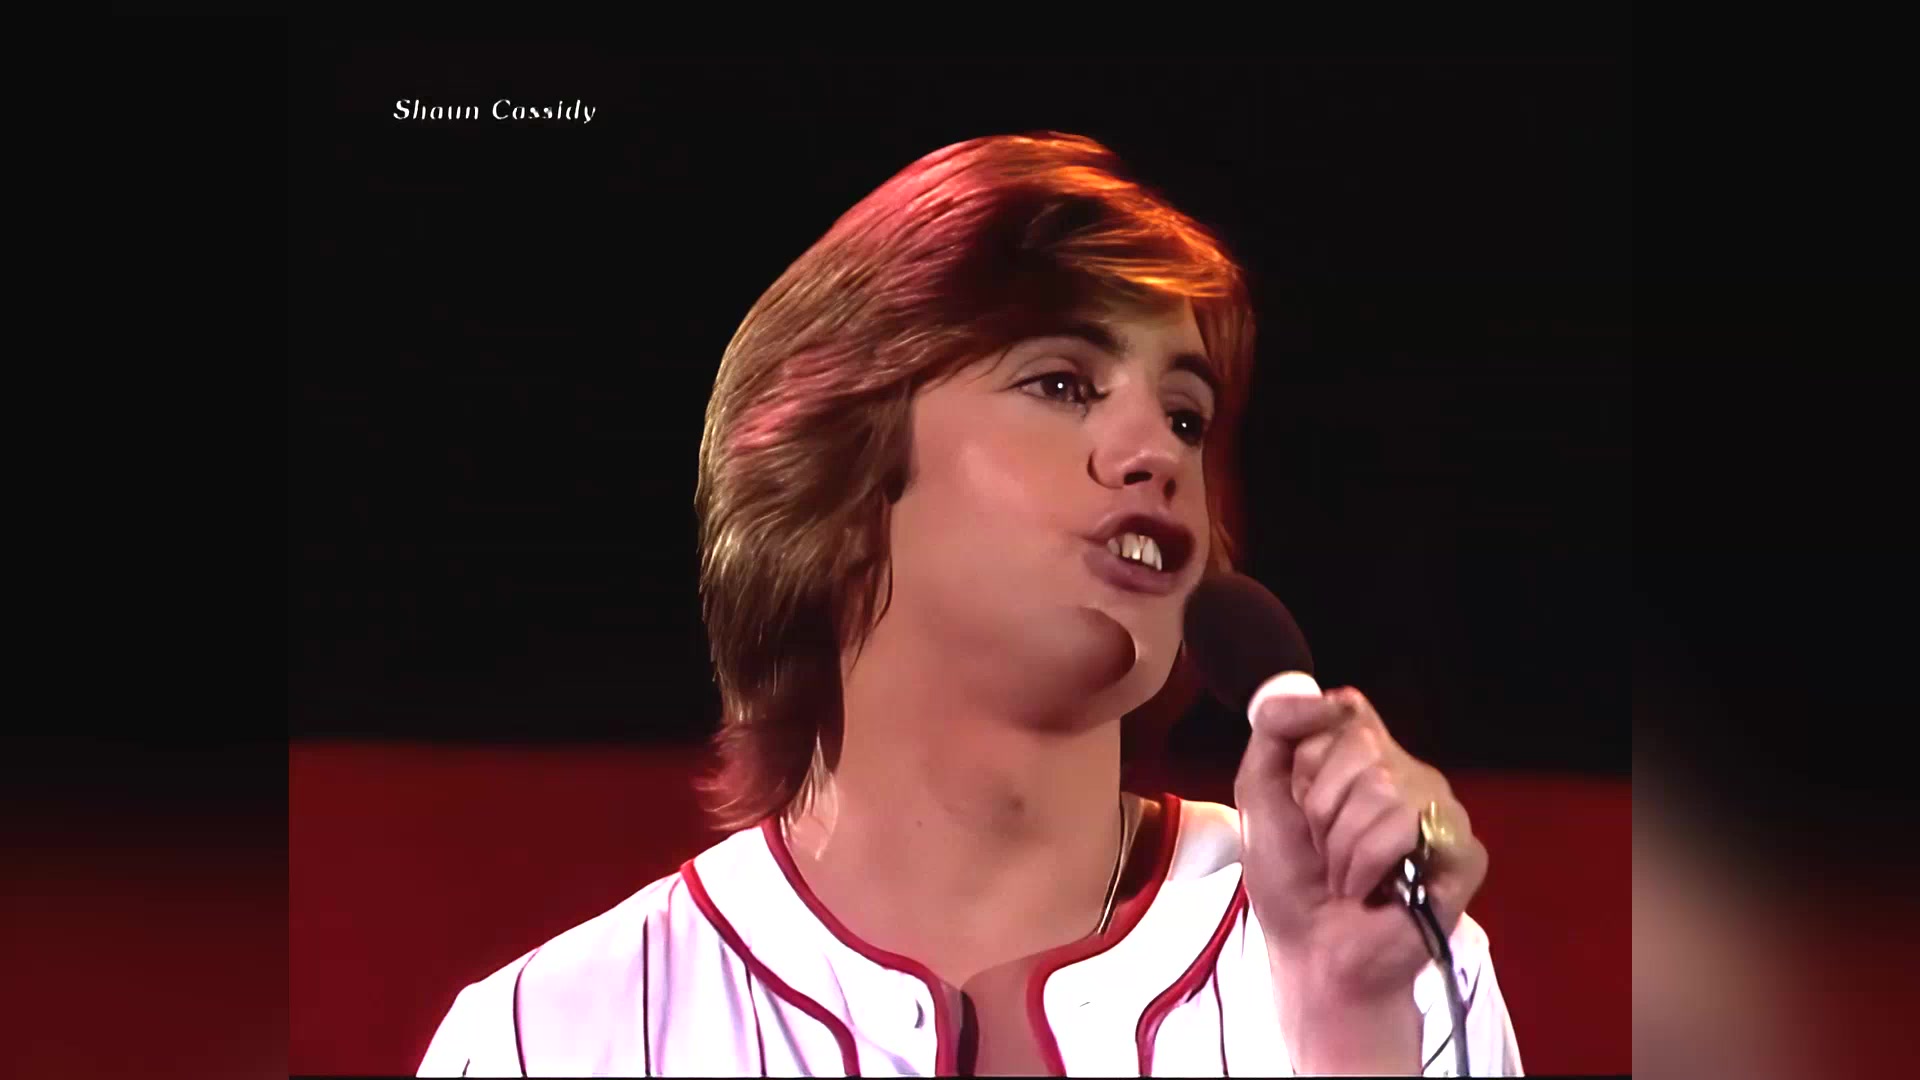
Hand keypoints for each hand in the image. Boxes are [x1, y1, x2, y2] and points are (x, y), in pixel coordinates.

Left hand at [1234, 685, 1487, 1061]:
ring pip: (1383, 789)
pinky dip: (1372, 866)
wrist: (1311, 951)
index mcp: (1366, 755)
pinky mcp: (1465, 852)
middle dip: (1320, 807)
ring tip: (1347, 875)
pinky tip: (1379, 891)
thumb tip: (1328, 694)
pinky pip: (1410, 830)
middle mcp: (1408, 774)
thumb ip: (1275, 728)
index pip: (1348, 710)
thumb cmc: (1289, 879)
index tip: (1300, 795)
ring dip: (1342, 845)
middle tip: (1323, 848)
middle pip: (1361, 746)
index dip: (1314, 753)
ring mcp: (1440, 811)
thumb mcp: (1259, 791)